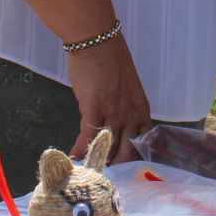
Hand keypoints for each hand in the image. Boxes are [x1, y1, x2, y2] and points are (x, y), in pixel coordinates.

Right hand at [65, 35, 150, 163]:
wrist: (96, 40)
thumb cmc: (111, 59)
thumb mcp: (127, 88)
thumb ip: (124, 109)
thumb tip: (113, 126)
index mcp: (142, 110)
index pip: (141, 144)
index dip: (130, 159)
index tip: (120, 169)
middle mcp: (132, 115)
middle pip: (126, 152)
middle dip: (114, 167)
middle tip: (102, 175)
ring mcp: (114, 112)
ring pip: (108, 148)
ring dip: (96, 162)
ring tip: (87, 172)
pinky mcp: (95, 108)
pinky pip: (88, 137)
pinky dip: (80, 150)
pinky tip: (73, 158)